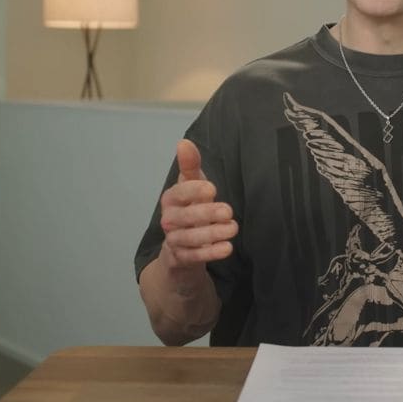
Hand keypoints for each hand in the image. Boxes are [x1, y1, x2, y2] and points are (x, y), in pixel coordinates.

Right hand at [158, 139, 237, 269]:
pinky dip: (210, 253)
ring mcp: (174, 240)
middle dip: (206, 214)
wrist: (181, 247)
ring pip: (189, 238)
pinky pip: (194, 256)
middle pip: (184, 217)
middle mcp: (169, 220)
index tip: (212, 189)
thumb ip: (190, 165)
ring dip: (211, 234)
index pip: (178, 193)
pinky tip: (226, 248)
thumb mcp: (192, 186)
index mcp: (171, 199)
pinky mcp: (181, 259)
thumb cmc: (190, 209)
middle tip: (228, 211)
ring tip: (233, 229)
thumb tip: (183, 142)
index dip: (193, 191)